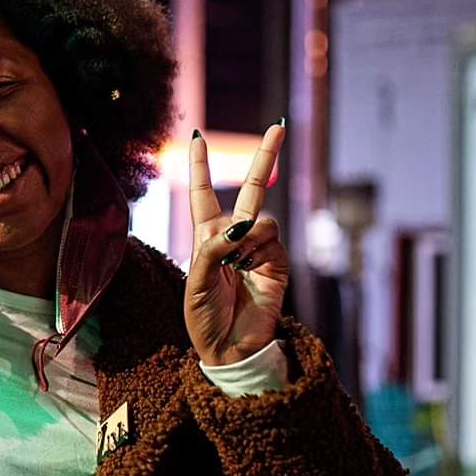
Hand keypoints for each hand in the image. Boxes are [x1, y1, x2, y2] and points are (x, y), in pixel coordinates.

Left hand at [183, 122, 289, 365]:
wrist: (229, 349)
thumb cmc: (204, 319)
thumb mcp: (196, 282)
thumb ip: (213, 248)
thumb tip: (243, 224)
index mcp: (206, 238)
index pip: (204, 194)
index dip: (202, 166)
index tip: (197, 138)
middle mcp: (234, 237)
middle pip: (250, 189)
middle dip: (266, 158)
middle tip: (279, 126)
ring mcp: (258, 249)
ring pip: (260, 218)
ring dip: (247, 235)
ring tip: (236, 265)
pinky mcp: (277, 263)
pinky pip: (270, 239)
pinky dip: (256, 249)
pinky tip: (248, 269)